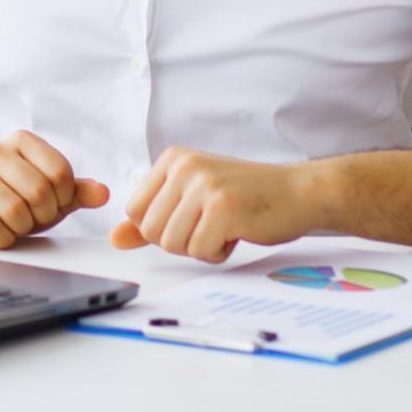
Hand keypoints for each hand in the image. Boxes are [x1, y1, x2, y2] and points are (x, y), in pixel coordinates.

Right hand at [0, 129, 108, 249]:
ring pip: (15, 211)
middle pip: (39, 191)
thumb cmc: (12, 200)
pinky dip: (2, 239)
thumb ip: (76, 192)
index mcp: (21, 141)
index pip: (60, 171)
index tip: (53, 204)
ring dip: (21, 228)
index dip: (63, 198)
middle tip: (31, 218)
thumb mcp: (49, 194)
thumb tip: (103, 193)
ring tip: (13, 224)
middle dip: (42, 215)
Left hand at [110, 147, 316, 262]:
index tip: (192, 216)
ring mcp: (205, 185)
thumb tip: (114, 238)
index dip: (161, 228)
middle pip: (151, 231)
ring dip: (200, 247)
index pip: (135, 212)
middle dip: (180, 241)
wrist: (297, 192)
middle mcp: (185, 166)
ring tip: (225, 225)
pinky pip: (200, 252)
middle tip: (211, 223)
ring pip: (172, 244)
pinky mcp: (224, 207)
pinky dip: (219, 252)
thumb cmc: (246, 197)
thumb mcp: (193, 199)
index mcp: (173, 159)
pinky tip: (238, 230)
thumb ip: (152, 218)